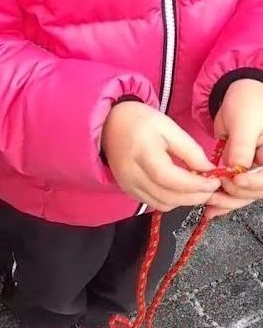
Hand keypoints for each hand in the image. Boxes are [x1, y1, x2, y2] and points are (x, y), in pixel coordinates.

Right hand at [102, 102, 219, 210]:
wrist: (111, 126)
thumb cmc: (141, 122)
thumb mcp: (169, 128)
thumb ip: (190, 150)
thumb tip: (208, 171)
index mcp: (143, 153)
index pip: (170, 179)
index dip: (195, 185)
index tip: (215, 182)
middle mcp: (132, 174)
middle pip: (167, 197)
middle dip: (194, 197)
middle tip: (212, 189)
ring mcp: (128, 185)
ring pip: (162, 204)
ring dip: (184, 201)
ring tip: (198, 189)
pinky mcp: (128, 191)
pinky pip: (154, 203)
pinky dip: (171, 201)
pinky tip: (180, 190)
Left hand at [206, 79, 262, 218]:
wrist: (239, 94)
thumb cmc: (248, 100)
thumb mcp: (245, 122)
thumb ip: (241, 146)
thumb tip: (235, 169)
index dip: (254, 183)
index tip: (234, 179)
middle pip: (259, 191)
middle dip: (236, 195)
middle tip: (213, 194)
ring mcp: (259, 170)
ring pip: (247, 194)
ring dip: (227, 202)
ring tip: (209, 205)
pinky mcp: (244, 173)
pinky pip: (238, 190)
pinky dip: (225, 199)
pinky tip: (211, 208)